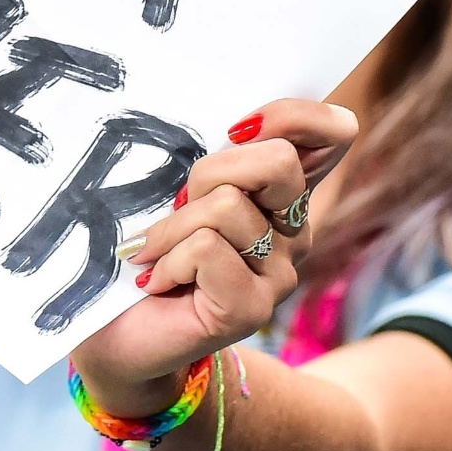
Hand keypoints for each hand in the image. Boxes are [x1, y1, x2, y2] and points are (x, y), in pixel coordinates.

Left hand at [68, 99, 356, 415]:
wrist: (116, 335)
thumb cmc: (146, 251)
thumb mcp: (177, 186)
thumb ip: (213, 155)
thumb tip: (229, 127)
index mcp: (282, 194)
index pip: (334, 132)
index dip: (293, 116)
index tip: (236, 131)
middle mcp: (294, 231)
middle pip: (278, 160)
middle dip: (209, 172)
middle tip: (178, 207)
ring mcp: (279, 273)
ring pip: (227, 206)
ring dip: (171, 226)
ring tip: (156, 253)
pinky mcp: (253, 307)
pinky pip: (204, 248)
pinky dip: (166, 258)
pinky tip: (157, 282)